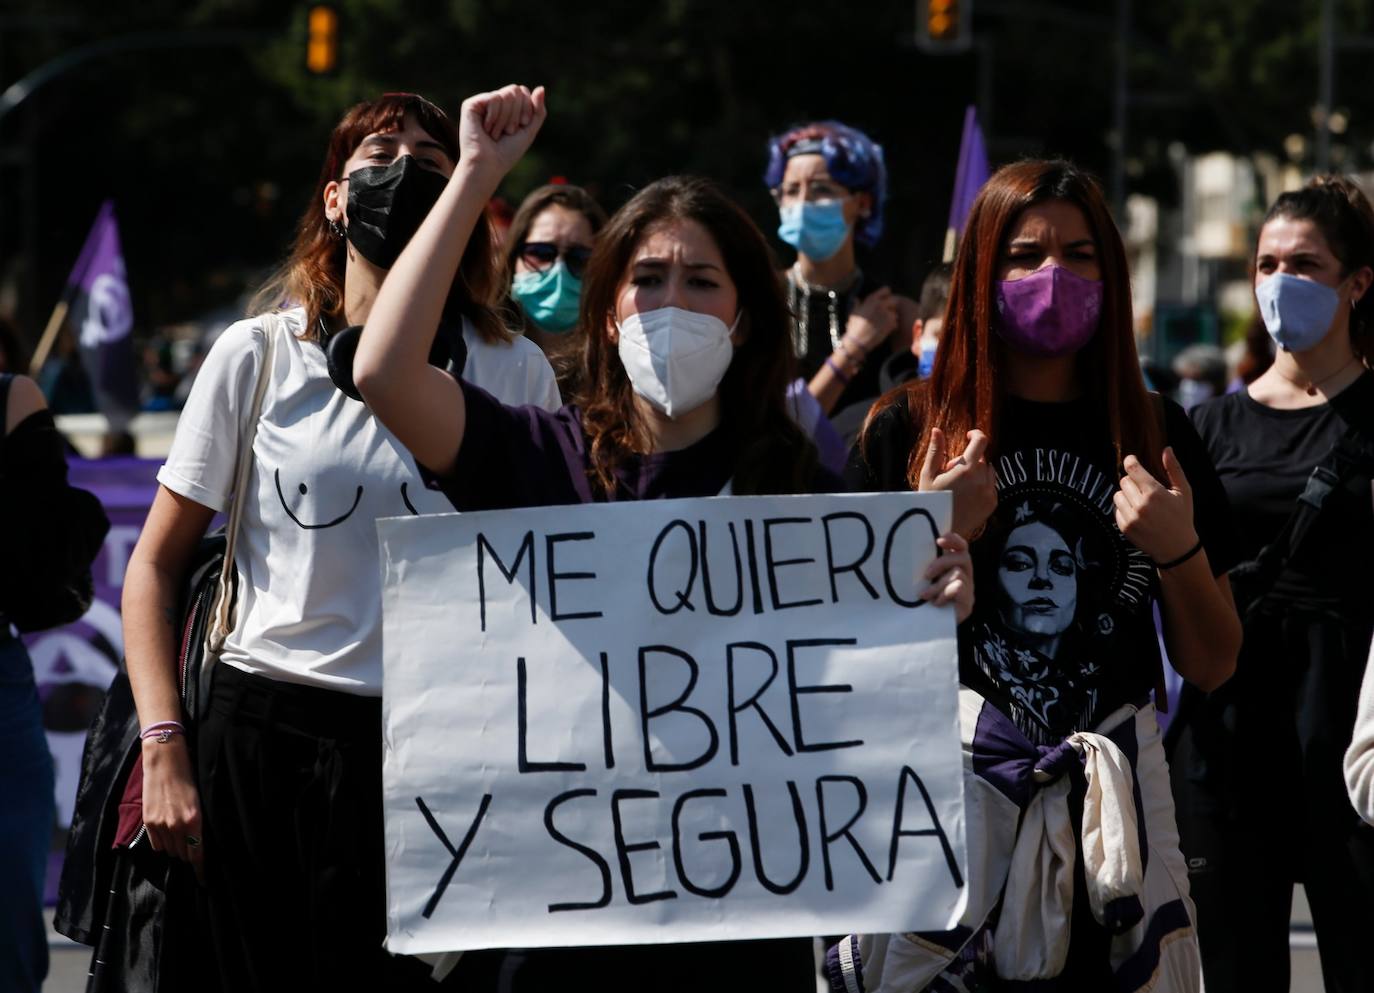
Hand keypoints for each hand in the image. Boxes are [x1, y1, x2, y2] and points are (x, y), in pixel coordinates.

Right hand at [141, 736, 204, 877]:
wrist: (165, 760)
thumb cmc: (188, 777)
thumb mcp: (199, 801)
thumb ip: (198, 823)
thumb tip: (199, 842)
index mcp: (195, 820)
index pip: (197, 855)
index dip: (201, 871)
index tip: (204, 882)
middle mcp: (177, 825)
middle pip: (184, 855)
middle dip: (190, 855)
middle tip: (194, 850)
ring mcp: (161, 825)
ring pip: (170, 851)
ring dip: (177, 849)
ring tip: (181, 837)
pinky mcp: (149, 822)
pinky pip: (157, 845)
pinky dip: (164, 843)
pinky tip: (168, 834)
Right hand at [457, 84, 546, 183]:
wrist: (488, 165)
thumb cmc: (507, 152)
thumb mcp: (529, 130)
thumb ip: (538, 110)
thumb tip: (540, 88)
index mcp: (507, 107)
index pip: (523, 92)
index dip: (527, 109)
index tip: (522, 126)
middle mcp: (494, 102)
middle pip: (515, 90)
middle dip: (516, 114)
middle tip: (507, 132)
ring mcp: (482, 102)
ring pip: (506, 94)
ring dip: (506, 119)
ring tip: (495, 133)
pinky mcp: (470, 105)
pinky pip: (494, 98)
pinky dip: (495, 116)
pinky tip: (486, 128)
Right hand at [843, 286, 898, 352]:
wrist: (858, 341)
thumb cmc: (854, 327)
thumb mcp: (853, 313)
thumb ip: (857, 304)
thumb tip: (856, 299)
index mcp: (871, 300)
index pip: (886, 290)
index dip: (887, 295)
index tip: (885, 300)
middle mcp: (881, 304)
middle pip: (894, 301)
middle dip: (891, 307)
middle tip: (884, 315)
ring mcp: (887, 314)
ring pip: (895, 313)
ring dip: (891, 318)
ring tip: (881, 324)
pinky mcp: (891, 323)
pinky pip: (895, 323)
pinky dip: (891, 327)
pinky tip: (883, 330)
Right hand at [917, 428, 997, 539]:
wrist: (941, 532)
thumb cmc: (930, 503)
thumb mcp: (928, 475)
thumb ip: (936, 451)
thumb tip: (937, 430)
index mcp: (965, 470)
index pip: (980, 442)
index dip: (975, 435)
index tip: (968, 436)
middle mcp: (981, 480)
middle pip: (981, 457)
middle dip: (968, 459)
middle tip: (951, 473)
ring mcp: (989, 492)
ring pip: (988, 470)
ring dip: (977, 471)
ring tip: (959, 485)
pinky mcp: (992, 503)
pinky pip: (991, 484)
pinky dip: (981, 484)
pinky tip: (967, 495)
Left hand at [923, 532, 973, 622]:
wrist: (934, 627)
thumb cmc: (927, 600)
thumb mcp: (925, 580)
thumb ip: (926, 567)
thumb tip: (911, 553)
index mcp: (955, 565)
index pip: (961, 546)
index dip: (953, 540)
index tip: (938, 540)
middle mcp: (966, 574)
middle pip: (963, 557)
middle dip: (942, 563)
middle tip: (926, 575)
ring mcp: (969, 588)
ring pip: (958, 574)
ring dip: (938, 585)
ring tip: (925, 595)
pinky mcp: (968, 602)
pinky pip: (959, 588)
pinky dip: (944, 594)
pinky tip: (937, 603)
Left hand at [1114, 447, 1196, 563]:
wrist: (1176, 547)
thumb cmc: (1182, 516)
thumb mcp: (1184, 492)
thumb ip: (1174, 469)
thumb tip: (1167, 449)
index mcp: (1155, 493)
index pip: (1132, 469)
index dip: (1130, 461)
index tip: (1131, 460)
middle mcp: (1141, 505)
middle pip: (1124, 481)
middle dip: (1132, 482)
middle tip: (1145, 490)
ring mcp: (1131, 517)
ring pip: (1117, 494)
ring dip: (1126, 495)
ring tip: (1141, 503)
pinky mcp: (1124, 527)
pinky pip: (1116, 509)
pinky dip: (1124, 509)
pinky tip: (1138, 514)